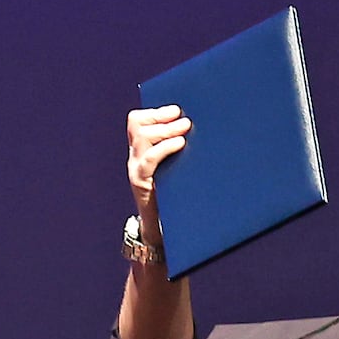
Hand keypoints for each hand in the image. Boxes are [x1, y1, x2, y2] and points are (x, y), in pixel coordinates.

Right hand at [127, 105, 191, 244]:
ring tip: (185, 128)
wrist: (161, 228)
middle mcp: (134, 157)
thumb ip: (181, 154)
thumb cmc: (174, 198)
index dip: (155, 112)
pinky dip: (165, 148)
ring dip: (166, 130)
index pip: (137, 121)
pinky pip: (149, 160)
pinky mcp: (140, 183)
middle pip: (138, 125)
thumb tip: (204, 136)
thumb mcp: (176, 171)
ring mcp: (135, 169)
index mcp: (141, 150)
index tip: (176, 110)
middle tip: (185, 119)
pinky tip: (181, 144)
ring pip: (143, 138)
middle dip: (162, 118)